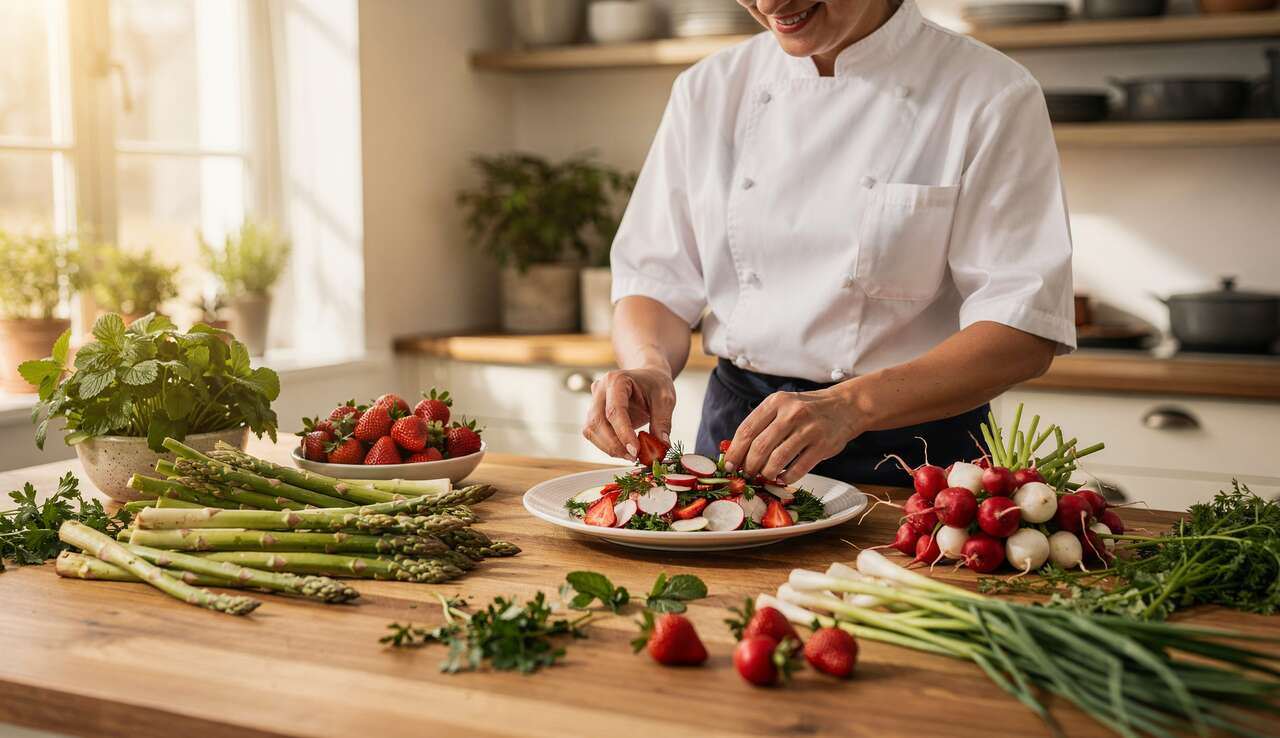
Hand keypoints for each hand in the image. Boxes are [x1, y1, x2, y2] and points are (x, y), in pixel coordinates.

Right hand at [582, 367, 676, 460]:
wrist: (648, 378)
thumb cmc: (655, 384)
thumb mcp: (665, 398)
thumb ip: (663, 421)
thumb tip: (662, 445)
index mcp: (617, 380)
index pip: (615, 410)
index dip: (623, 433)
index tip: (636, 451)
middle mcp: (600, 389)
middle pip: (597, 422)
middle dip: (614, 445)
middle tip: (634, 457)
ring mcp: (594, 401)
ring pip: (591, 430)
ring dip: (609, 447)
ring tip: (631, 455)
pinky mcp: (594, 414)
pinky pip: (594, 434)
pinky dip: (608, 446)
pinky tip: (624, 449)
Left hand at [722, 386, 866, 482]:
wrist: (845, 406)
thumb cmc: (806, 410)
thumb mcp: (782, 407)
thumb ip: (762, 424)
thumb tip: (736, 452)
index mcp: (776, 402)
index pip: (746, 430)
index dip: (734, 451)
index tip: (728, 466)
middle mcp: (791, 413)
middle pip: (759, 447)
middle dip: (749, 466)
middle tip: (747, 475)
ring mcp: (809, 429)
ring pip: (777, 460)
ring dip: (766, 473)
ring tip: (763, 477)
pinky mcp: (823, 445)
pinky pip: (798, 469)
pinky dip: (786, 478)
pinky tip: (782, 478)